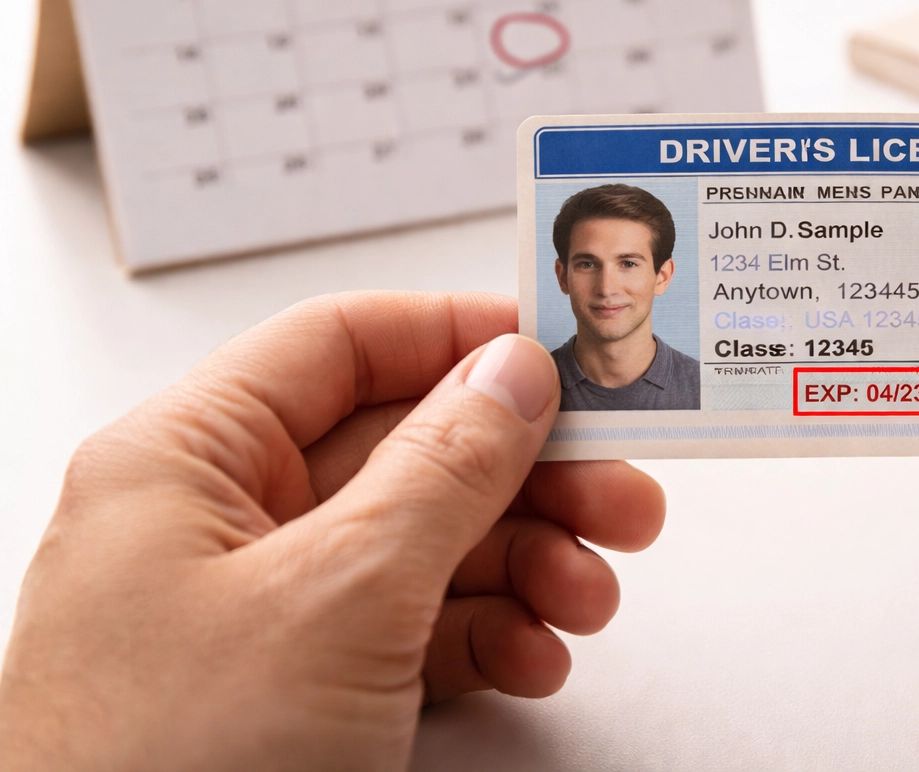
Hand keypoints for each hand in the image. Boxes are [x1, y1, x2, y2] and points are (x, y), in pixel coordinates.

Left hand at [0, 292, 664, 771]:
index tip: (563, 352)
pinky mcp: (296, 694)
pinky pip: (412, 631)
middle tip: (621, 493)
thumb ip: (443, 470)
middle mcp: (218, 526)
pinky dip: (487, 639)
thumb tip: (512, 375)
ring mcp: (259, 616)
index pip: (341, 346)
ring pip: (423, 546)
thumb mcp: (338, 597)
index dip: (460, 336)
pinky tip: (533, 657)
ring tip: (588, 596)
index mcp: (185, 461)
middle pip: (405, 451)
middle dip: (527, 478)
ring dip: (526, 566)